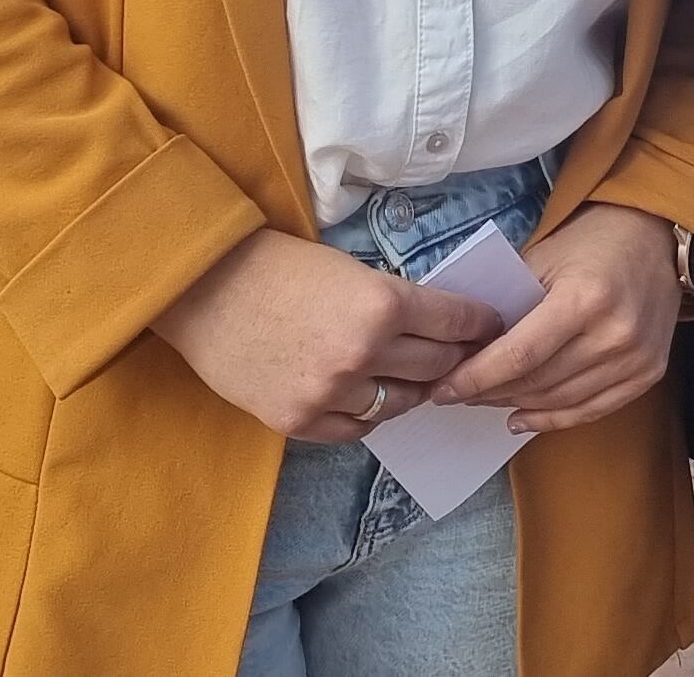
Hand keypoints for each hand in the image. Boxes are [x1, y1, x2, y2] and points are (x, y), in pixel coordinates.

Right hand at [152, 230, 507, 442]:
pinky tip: (369, 396)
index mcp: (381, 304)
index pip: (457, 323)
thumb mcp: (348, 269)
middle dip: (456, 359)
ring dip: (412, 390)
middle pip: (437, 367)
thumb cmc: (275, 266)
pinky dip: (368, 413)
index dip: (480, 324)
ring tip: (416, 379)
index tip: (491, 326)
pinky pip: (356, 428)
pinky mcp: (300, 421)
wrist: (202, 289)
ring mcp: (331, 393)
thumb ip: (393, 302)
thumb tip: (439, 326)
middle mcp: (363, 354)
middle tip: (464, 356)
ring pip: (400, 404)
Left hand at [432, 204, 682, 433]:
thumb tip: (465, 348)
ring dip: (516, 404)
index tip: (444, 388)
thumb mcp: (542, 259)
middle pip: (537, 382)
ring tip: (486, 400)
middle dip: (489, 391)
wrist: (654, 237)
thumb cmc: (592, 243)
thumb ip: (509, 305)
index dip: (476, 377)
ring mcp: (636, 357)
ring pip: (560, 401)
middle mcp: (615, 333)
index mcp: (585, 298)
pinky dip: (552, 419)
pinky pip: (591, 410)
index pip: (519, 355)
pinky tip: (520, 417)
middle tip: (458, 392)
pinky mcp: (648, 373)